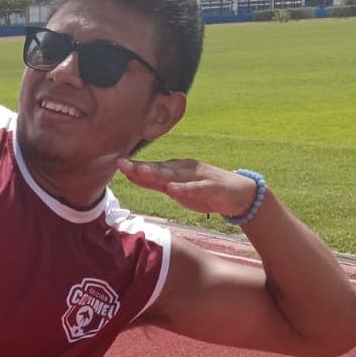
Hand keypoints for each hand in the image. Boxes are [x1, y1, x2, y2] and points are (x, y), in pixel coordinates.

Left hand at [116, 158, 257, 219]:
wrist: (238, 193)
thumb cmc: (203, 189)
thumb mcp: (176, 188)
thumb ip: (156, 184)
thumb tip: (133, 177)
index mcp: (175, 170)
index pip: (152, 168)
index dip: (135, 167)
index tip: (117, 163)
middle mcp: (184, 170)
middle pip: (159, 169)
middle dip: (141, 168)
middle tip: (122, 164)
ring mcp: (198, 177)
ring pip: (175, 176)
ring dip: (157, 174)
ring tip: (141, 172)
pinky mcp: (210, 187)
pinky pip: (195, 188)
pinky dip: (184, 189)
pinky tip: (172, 189)